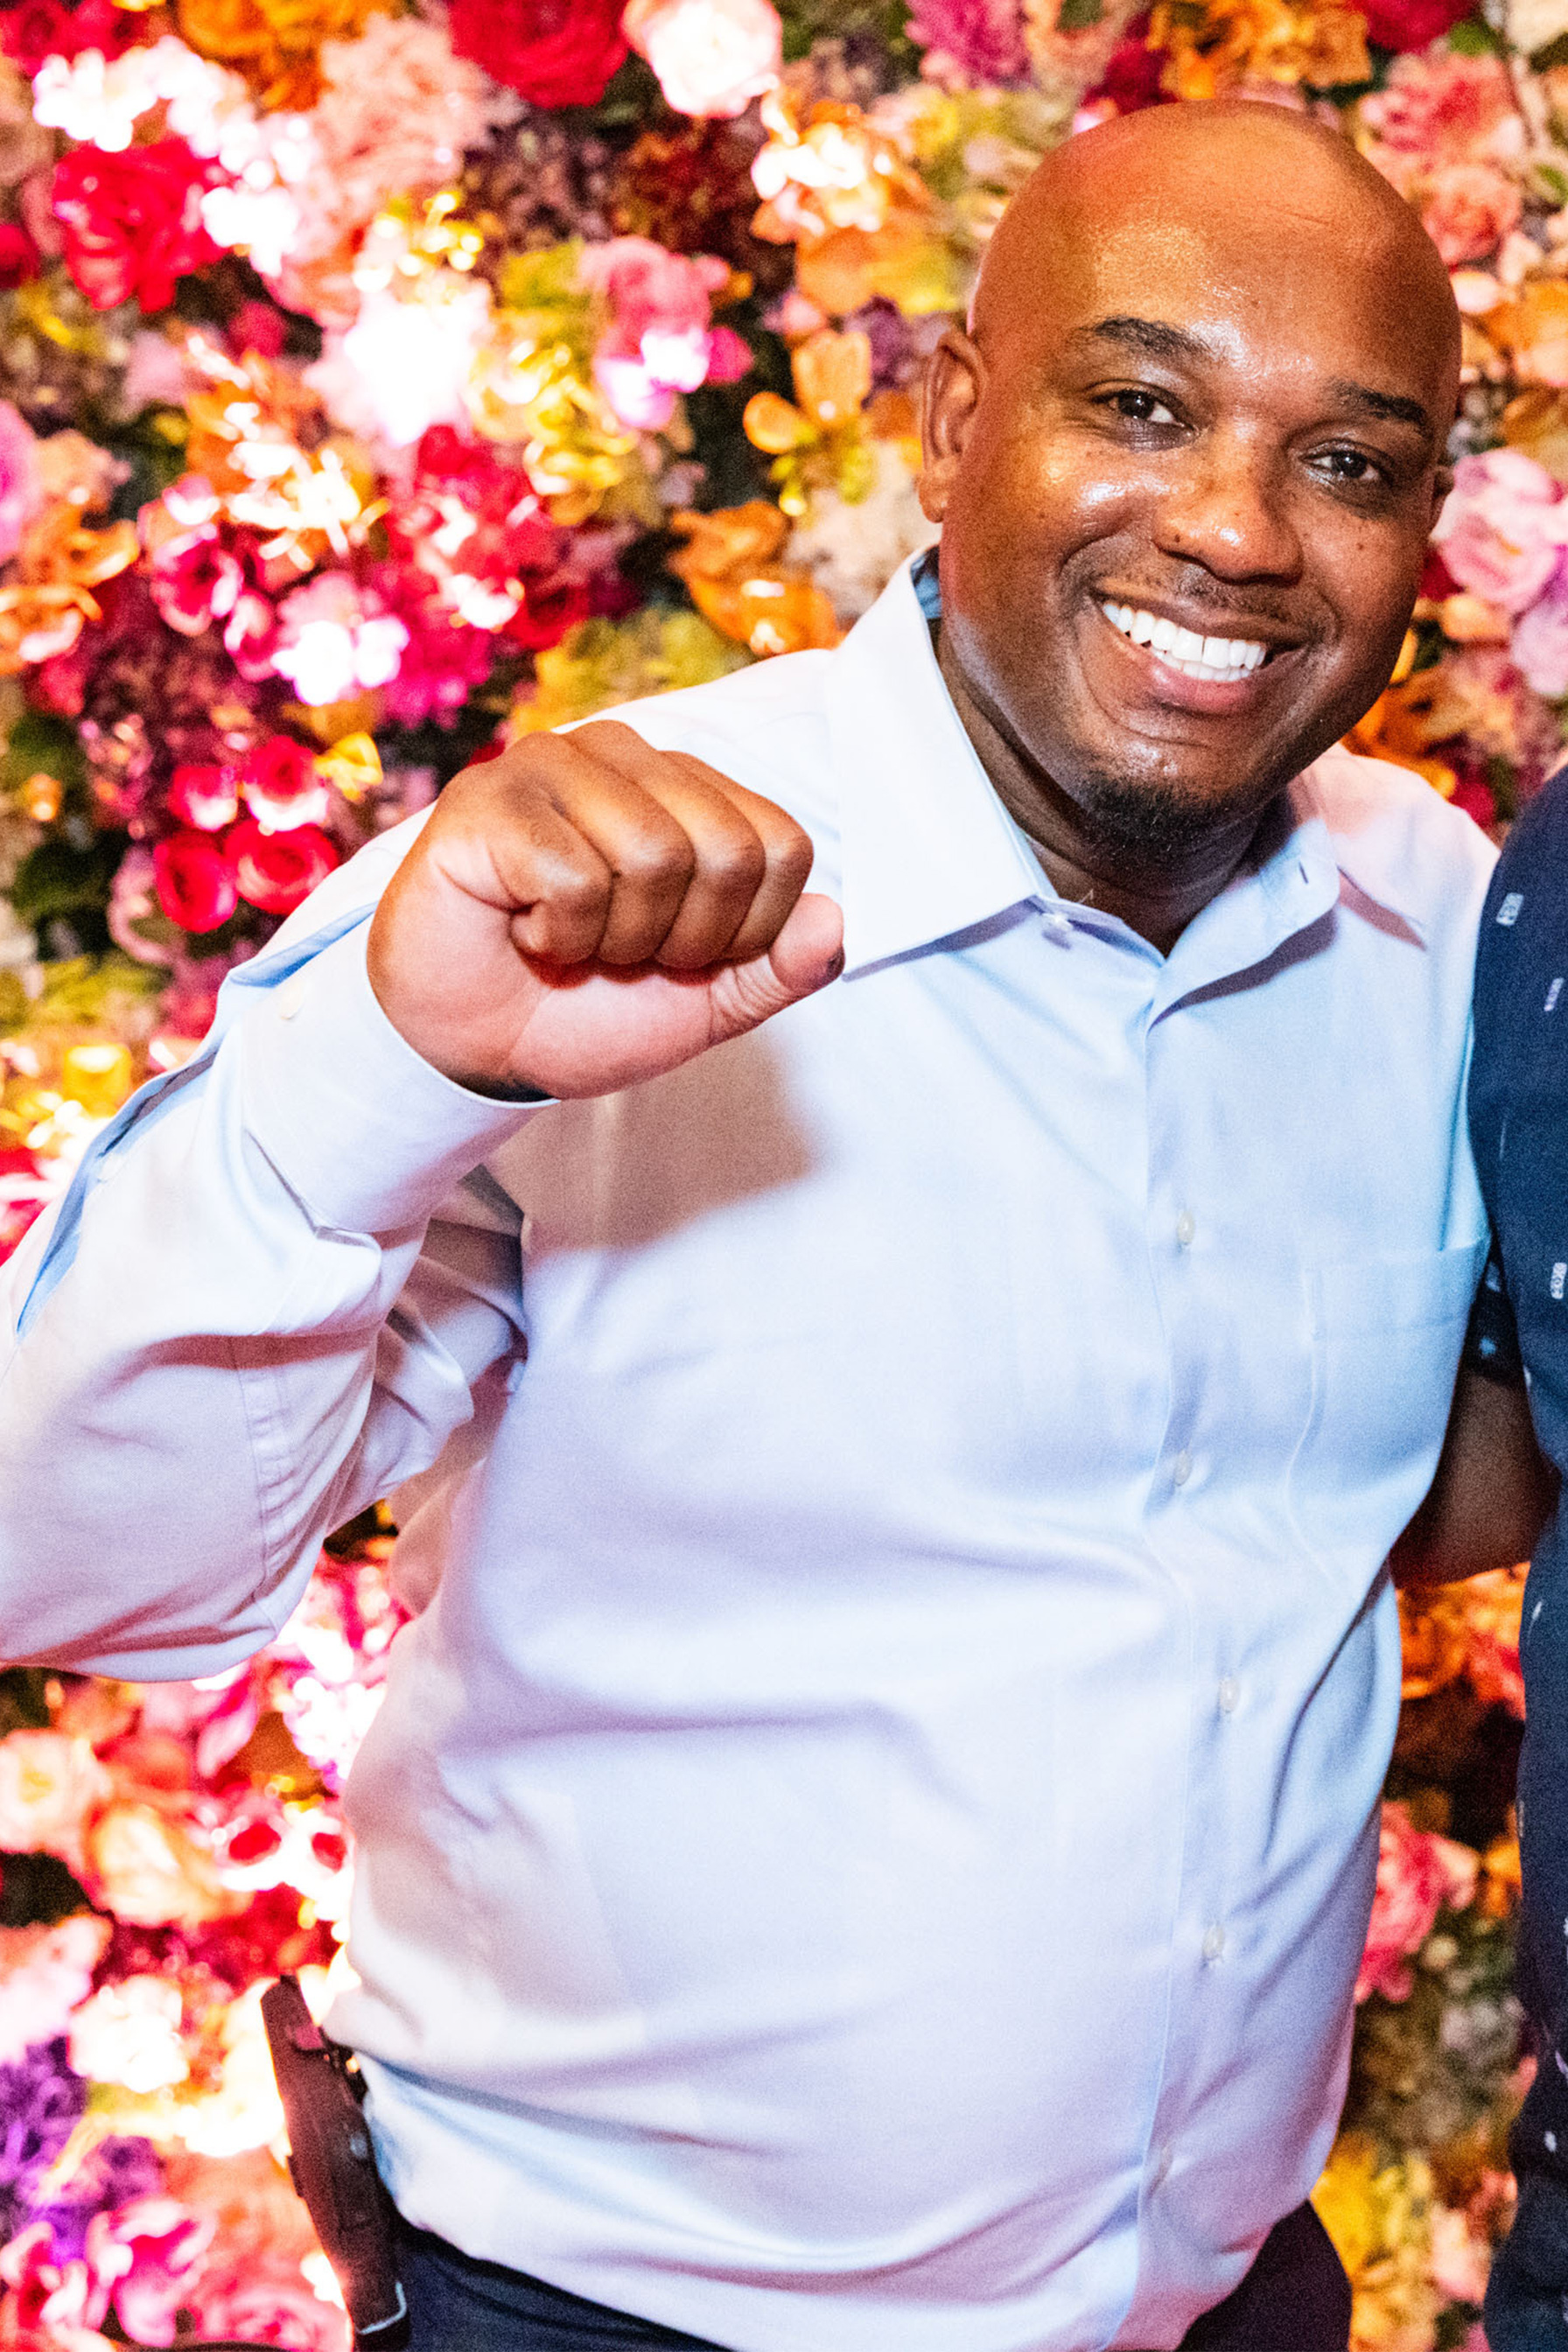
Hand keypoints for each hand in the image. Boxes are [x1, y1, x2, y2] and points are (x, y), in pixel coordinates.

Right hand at [366, 721, 844, 1099]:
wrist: (471, 1047)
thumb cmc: (582, 1008)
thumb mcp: (706, 1003)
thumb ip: (778, 969)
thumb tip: (834, 922)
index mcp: (688, 789)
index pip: (781, 846)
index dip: (746, 932)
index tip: (680, 956)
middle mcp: (626, 757)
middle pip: (727, 851)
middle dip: (682, 940)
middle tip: (620, 955)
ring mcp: (553, 764)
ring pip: (654, 856)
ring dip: (617, 939)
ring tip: (572, 942)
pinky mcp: (487, 799)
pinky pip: (573, 876)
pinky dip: (558, 937)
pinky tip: (525, 932)